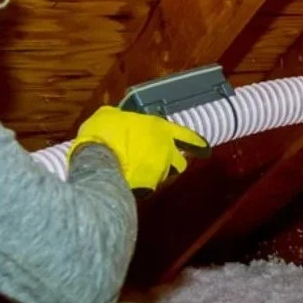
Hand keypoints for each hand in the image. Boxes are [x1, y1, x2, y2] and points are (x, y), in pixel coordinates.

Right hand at [69, 107, 209, 190]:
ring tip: (143, 172)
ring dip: (158, 173)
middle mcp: (167, 150)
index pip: (187, 136)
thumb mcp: (110, 116)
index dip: (196, 143)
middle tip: (163, 161)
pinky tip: (132, 182)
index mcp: (161, 129)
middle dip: (174, 162)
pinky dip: (143, 185)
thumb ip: (122, 118)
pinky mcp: (149, 187)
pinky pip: (149, 186)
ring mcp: (160, 170)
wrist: (98, 160)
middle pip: (180, 161)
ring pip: (165, 175)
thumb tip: (118, 118)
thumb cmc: (105, 132)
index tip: (205, 148)